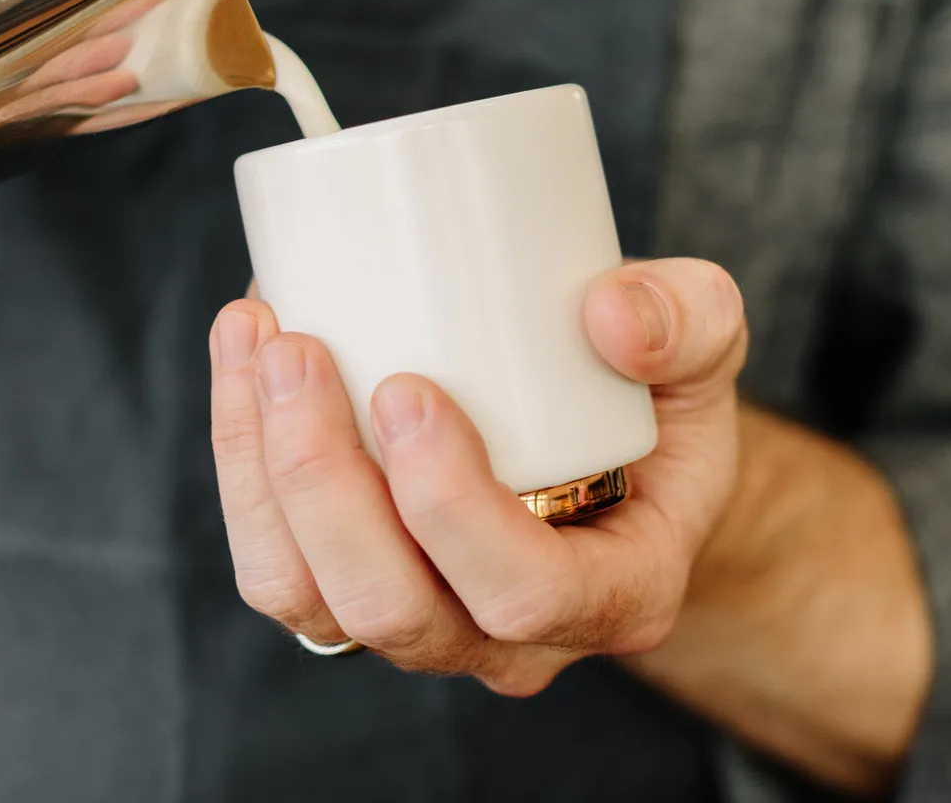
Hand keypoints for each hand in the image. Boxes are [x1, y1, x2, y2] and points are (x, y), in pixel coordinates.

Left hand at [208, 258, 745, 694]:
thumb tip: (612, 313)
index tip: (404, 389)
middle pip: (391, 605)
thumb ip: (688, 319)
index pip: (524, 593)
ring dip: (261, 470)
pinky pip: (276, 564)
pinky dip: (241, 462)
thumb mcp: (709, 349)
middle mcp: (510, 638)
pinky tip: (241, 358)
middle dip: (324, 479)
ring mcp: (422, 623)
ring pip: (310, 596)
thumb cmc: (658, 403)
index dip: (449, 507)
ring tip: (257, 342)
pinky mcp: (352, 589)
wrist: (614, 448)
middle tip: (300, 351)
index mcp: (614, 592)